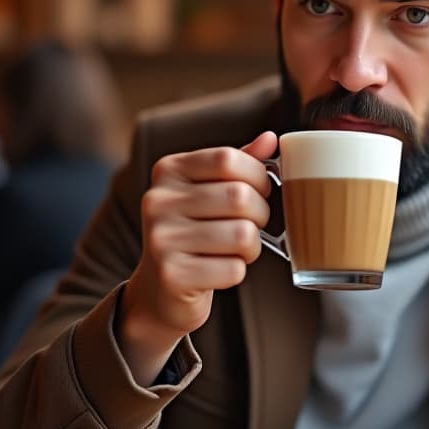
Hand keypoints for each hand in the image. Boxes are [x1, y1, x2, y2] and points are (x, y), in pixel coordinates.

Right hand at [117, 131, 276, 385]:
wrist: (161, 289)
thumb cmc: (196, 231)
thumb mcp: (211, 190)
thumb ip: (240, 163)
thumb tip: (270, 139)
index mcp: (168, 170)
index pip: (228, 159)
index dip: (258, 176)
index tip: (260, 191)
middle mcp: (158, 200)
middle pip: (240, 197)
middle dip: (260, 215)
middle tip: (252, 225)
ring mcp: (161, 238)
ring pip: (242, 235)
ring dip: (252, 247)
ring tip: (236, 250)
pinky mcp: (171, 276)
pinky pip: (234, 269)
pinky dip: (237, 272)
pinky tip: (219, 270)